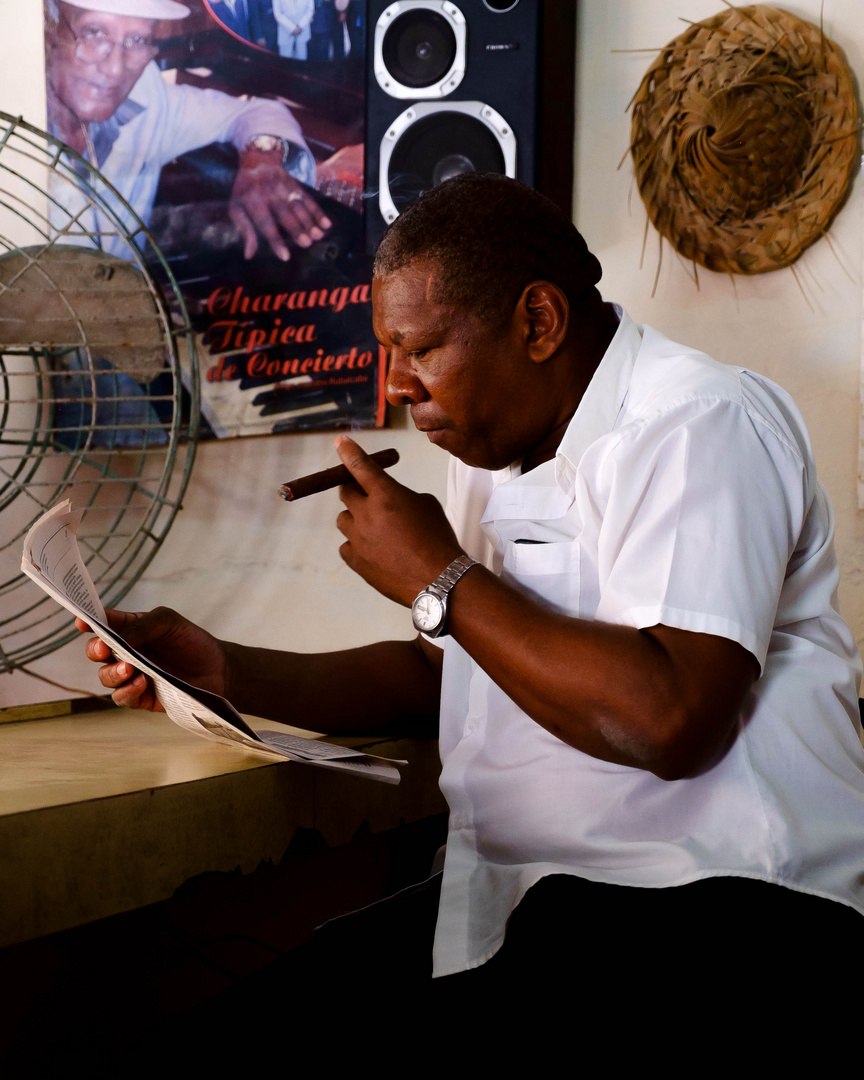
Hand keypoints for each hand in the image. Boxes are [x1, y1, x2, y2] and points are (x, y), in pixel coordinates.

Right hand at [77, 608, 227, 710]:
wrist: (218, 671)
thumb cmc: (192, 642)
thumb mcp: (169, 623)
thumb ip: (141, 626)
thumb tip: (116, 637)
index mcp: (130, 629)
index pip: (104, 624)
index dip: (89, 622)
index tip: (81, 622)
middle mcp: (126, 652)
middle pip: (96, 652)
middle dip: (95, 650)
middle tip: (104, 649)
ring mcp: (132, 676)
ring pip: (105, 677)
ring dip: (112, 673)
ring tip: (129, 669)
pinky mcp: (140, 697)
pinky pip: (122, 697)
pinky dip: (127, 691)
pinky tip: (142, 683)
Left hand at [229, 150, 331, 261]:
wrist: (258, 160)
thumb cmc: (244, 191)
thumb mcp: (236, 207)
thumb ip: (244, 230)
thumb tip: (249, 256)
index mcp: (252, 200)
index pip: (265, 223)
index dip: (275, 240)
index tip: (285, 256)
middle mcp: (270, 193)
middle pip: (285, 214)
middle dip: (296, 229)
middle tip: (306, 243)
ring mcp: (284, 188)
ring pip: (298, 207)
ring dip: (309, 221)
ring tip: (318, 236)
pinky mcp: (296, 185)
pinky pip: (308, 199)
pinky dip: (318, 211)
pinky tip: (326, 224)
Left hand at [334, 436, 463, 605]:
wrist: (439, 580)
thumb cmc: (439, 539)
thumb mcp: (426, 505)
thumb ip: (400, 495)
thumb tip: (388, 499)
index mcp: (386, 495)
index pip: (360, 466)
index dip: (348, 452)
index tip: (340, 443)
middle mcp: (366, 514)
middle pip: (345, 491)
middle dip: (353, 488)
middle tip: (366, 493)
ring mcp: (358, 539)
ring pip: (343, 520)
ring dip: (355, 519)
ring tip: (376, 530)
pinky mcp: (356, 561)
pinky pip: (347, 546)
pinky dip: (356, 544)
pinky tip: (374, 550)